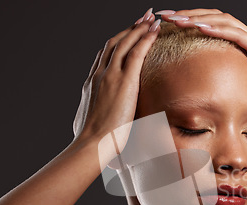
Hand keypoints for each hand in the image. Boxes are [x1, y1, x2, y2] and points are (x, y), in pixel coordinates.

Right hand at [73, 8, 159, 152]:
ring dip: (138, 28)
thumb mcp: (91, 124)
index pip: (104, 56)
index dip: (117, 43)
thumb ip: (98, 118)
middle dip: (129, 29)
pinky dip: (145, 38)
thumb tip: (102, 125)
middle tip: (142, 18)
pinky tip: (154, 30)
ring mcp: (109, 76)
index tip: (127, 36)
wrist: (91, 144)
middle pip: (113, 43)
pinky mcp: (123, 81)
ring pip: (124, 43)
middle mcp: (98, 74)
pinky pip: (136, 53)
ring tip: (151, 18)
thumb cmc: (93, 142)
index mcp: (91, 84)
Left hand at [159, 8, 246, 114]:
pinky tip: (200, 28)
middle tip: (162, 15)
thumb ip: (224, 80)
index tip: (165, 25)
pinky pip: (236, 35)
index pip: (209, 24)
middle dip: (186, 14)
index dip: (187, 21)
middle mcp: (246, 35)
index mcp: (239, 42)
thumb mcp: (241, 84)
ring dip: (197, 18)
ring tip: (176, 19)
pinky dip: (217, 29)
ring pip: (221, 21)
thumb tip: (202, 90)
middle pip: (211, 16)